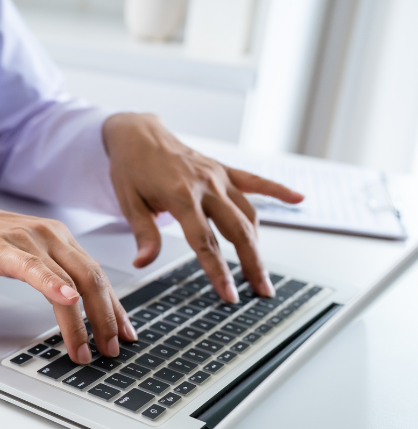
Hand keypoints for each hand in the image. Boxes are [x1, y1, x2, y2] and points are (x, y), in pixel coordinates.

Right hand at [0, 200, 137, 364]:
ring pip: (68, 281)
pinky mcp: (3, 249)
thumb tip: (77, 296)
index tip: (126, 333)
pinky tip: (67, 299)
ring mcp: (28, 241)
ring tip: (87, 347)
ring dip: (82, 319)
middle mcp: (51, 236)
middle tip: (112, 348)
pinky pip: (33, 268)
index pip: (98, 275)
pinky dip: (52, 285)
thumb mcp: (28, 253)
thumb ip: (54, 270)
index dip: (115, 307)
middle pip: (92, 279)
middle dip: (106, 318)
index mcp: (60, 238)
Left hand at [103, 113, 303, 301]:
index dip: (218, 271)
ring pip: (248, 213)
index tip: (229, 294)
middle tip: (261, 291)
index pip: (205, 242)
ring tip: (262, 271)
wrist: (137, 134)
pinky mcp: (223, 169)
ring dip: (258, 243)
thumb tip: (143, 263)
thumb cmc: (130, 168)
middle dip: (251, 263)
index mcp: (181, 197)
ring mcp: (218, 176)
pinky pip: (255, 180)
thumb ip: (144, 235)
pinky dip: (278, 190)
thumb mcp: (129, 204)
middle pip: (237, 230)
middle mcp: (206, 185)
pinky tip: (299, 199)